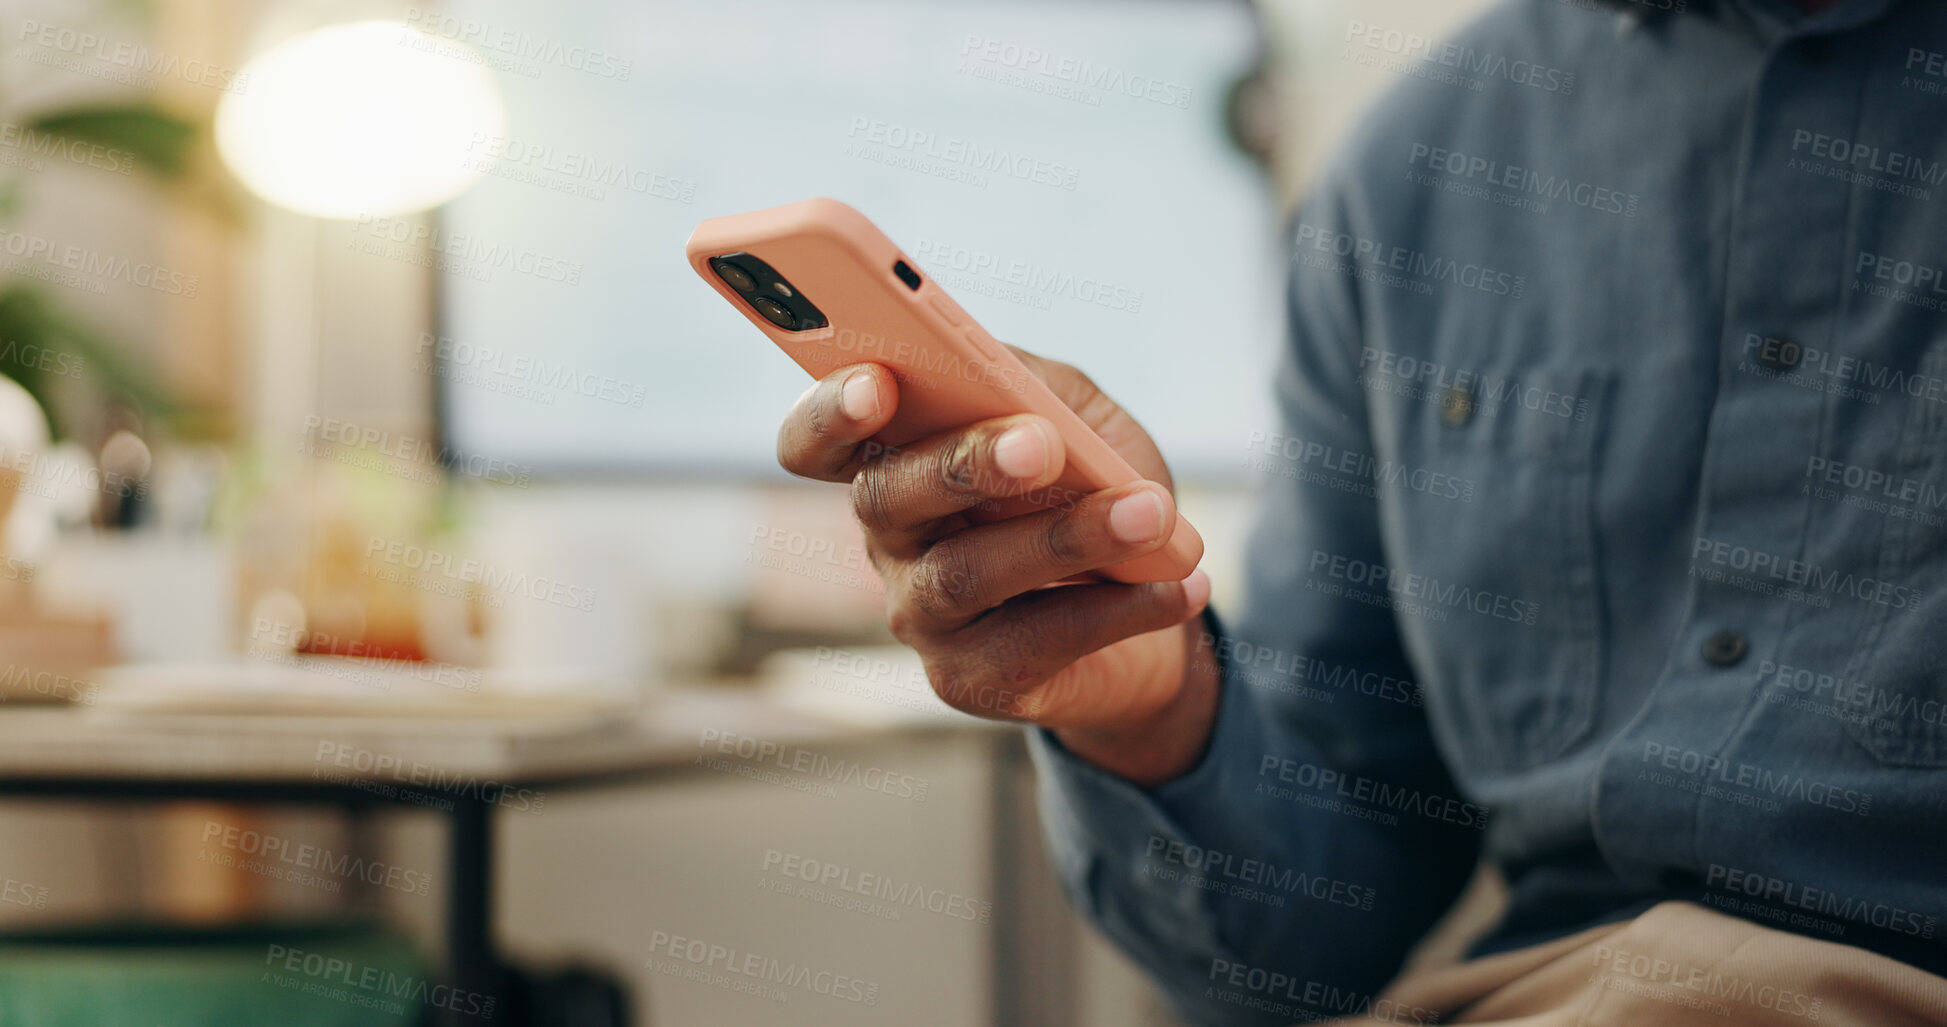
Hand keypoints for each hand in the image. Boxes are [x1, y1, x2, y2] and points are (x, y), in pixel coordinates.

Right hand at [775, 348, 1218, 784]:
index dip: (828, 414)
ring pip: (965, 574)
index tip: (875, 385)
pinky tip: (1176, 583)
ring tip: (1150, 514)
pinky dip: (1116, 608)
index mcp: (894, 457)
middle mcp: (888, 538)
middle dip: (963, 465)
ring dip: (1064, 539)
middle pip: (887, 498)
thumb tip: (1019, 387)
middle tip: (1040, 446)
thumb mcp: (1075, 416)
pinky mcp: (970, 680)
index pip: (818, 441)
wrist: (1145, 603)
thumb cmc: (1090, 488)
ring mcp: (920, 614)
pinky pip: (1034, 641)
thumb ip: (1040, 388)